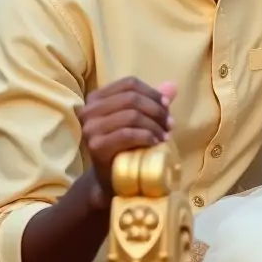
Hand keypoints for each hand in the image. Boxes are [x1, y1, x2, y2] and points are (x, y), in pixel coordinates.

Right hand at [77, 77, 175, 206]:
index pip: (129, 84)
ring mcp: (90, 128)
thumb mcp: (140, 119)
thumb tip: (172, 86)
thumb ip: (152, 102)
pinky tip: (155, 143)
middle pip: (131, 98)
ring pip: (131, 115)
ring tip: (165, 135)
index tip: (167, 105)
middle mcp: (88, 110)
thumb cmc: (126, 144)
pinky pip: (127, 134)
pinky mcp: (96, 146)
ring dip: (154, 125)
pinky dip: (146, 136)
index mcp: (96, 98)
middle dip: (156, 110)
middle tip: (170, 123)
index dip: (152, 92)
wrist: (110, 177)